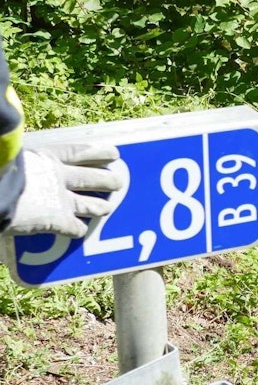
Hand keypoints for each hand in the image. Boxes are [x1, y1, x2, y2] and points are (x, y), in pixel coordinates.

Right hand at [8, 145, 125, 238]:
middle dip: (106, 180)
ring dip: (99, 207)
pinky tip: (80, 232)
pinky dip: (77, 230)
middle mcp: (57, 176)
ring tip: (107, 208)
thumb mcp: (11, 157)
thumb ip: (24, 161)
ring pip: (88, 204)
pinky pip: (72, 227)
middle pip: (91, 178)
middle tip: (118, 182)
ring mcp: (60, 199)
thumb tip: (19, 153)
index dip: (97, 152)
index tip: (114, 153)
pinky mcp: (57, 219)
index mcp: (45, 157)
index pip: (78, 152)